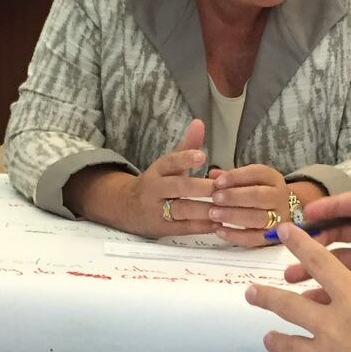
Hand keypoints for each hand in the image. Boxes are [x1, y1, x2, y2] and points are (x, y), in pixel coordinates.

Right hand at [83, 120, 215, 237]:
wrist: (126, 208)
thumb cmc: (156, 183)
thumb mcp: (167, 164)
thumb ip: (186, 146)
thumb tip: (200, 122)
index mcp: (158, 170)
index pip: (170, 162)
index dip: (185, 158)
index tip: (202, 156)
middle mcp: (155, 189)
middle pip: (178, 187)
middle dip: (200, 188)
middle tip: (221, 187)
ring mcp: (158, 210)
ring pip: (181, 209)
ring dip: (204, 209)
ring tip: (224, 207)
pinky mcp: (163, 228)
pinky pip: (184, 227)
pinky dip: (202, 226)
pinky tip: (218, 222)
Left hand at [206, 165, 292, 246]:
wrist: (281, 211)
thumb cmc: (259, 193)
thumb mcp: (250, 180)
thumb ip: (232, 177)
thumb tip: (213, 175)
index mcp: (273, 179)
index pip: (257, 173)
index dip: (236, 177)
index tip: (217, 182)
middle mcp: (278, 197)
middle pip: (259, 196)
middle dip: (234, 197)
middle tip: (215, 198)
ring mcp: (278, 218)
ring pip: (257, 218)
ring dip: (233, 216)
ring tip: (213, 214)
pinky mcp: (272, 237)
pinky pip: (254, 238)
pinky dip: (236, 236)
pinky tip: (219, 230)